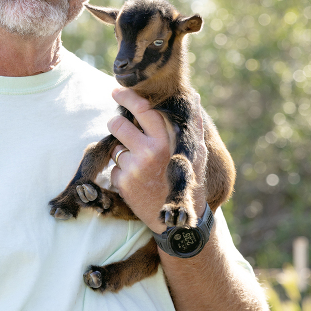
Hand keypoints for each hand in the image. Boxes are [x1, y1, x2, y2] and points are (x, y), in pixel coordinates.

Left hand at [108, 88, 207, 232]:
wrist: (177, 221)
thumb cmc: (189, 182)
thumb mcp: (196, 153)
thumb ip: (192, 125)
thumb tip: (195, 96)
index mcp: (166, 140)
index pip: (142, 109)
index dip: (127, 96)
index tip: (117, 89)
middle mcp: (148, 151)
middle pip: (117, 124)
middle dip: (116, 123)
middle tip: (120, 126)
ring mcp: (133, 168)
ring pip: (115, 147)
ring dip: (123, 153)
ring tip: (141, 166)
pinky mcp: (122, 183)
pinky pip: (114, 168)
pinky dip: (122, 172)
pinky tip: (138, 181)